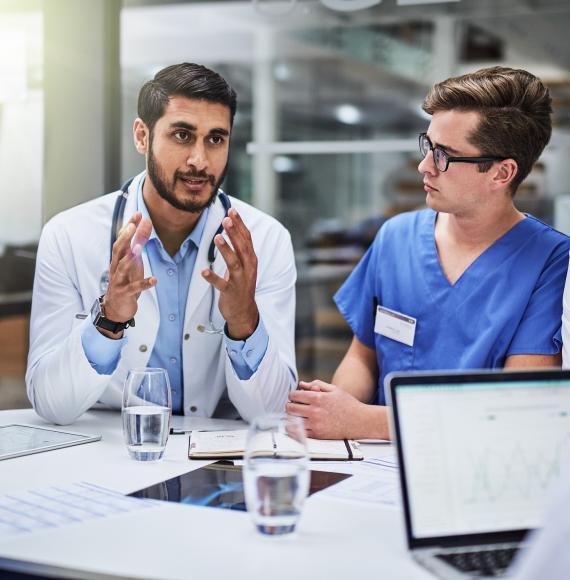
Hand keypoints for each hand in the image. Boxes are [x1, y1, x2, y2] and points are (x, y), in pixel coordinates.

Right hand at [102, 212, 155, 336]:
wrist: (116, 307)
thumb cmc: (125, 282)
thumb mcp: (132, 263)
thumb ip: (137, 246)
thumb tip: (145, 226)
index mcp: (118, 258)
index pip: (122, 239)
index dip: (129, 226)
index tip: (138, 214)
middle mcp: (116, 267)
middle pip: (118, 249)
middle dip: (125, 237)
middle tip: (134, 225)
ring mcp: (118, 280)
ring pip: (122, 267)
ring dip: (131, 257)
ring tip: (140, 248)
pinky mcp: (125, 293)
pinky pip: (134, 288)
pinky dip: (144, 284)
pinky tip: (154, 280)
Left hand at [202, 208, 258, 339]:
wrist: (244, 311)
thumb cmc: (241, 284)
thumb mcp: (244, 264)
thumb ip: (240, 247)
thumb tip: (232, 226)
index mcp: (251, 259)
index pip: (247, 238)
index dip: (240, 224)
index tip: (232, 210)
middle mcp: (248, 268)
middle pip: (242, 247)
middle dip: (234, 232)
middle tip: (226, 218)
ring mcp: (240, 280)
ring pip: (234, 263)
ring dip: (226, 250)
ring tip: (217, 236)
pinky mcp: (231, 292)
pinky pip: (221, 284)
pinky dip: (212, 278)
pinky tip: (203, 271)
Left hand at [286, 380, 367, 439]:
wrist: (359, 421)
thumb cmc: (347, 404)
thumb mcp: (334, 389)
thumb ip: (316, 384)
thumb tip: (302, 384)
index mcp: (318, 398)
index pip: (294, 396)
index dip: (292, 395)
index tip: (294, 397)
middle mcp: (315, 411)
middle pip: (290, 408)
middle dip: (289, 405)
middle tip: (293, 405)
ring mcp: (316, 424)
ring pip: (293, 421)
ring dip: (292, 417)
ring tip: (296, 415)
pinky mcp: (318, 435)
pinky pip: (300, 432)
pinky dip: (297, 428)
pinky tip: (300, 424)